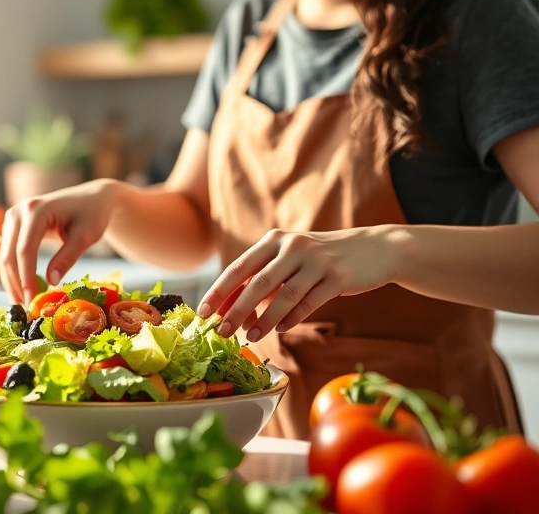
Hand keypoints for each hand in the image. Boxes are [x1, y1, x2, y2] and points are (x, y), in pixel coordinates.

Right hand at [0, 179, 120, 304]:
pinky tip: (21, 289)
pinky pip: (8, 252)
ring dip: (11, 280)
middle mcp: (19, 211)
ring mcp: (13, 217)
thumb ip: (68, 257)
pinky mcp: (13, 225)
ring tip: (22, 303)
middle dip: (16, 283)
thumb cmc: (92, 215)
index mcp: (36, 209)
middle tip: (26, 308)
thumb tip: (51, 282)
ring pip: (5, 255)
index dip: (26, 278)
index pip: (25, 249)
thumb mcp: (86, 236)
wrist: (91, 198)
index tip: (32, 301)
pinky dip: (13, 272)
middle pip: (9, 254)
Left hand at [197, 226, 398, 341]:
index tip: (204, 312)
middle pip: (257, 283)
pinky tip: (280, 329)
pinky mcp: (338, 277)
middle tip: (222, 331)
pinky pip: (309, 302)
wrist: (374, 249)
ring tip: (251, 337)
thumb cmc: (321, 259)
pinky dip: (292, 318)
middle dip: (236, 310)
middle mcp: (293, 247)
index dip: (219, 291)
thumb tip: (231, 308)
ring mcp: (317, 261)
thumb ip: (262, 280)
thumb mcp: (289, 260)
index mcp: (275, 240)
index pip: (239, 267)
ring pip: (283, 295)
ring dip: (264, 320)